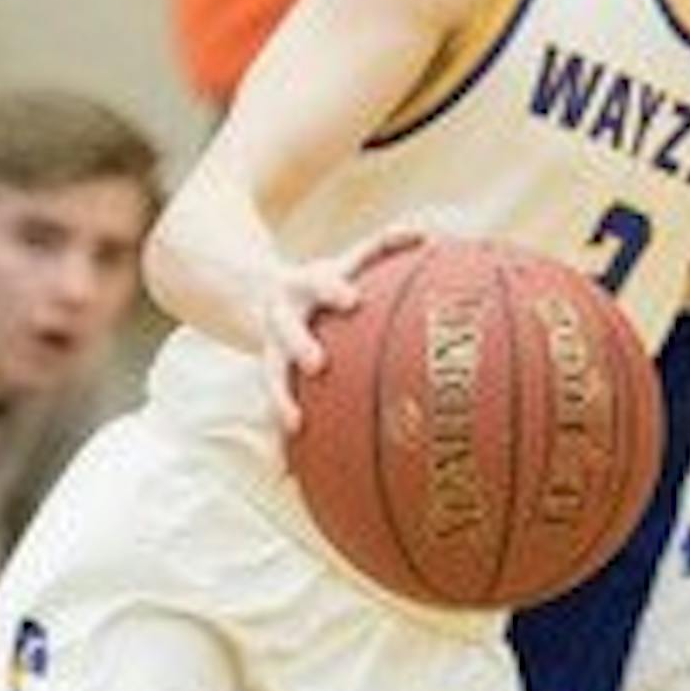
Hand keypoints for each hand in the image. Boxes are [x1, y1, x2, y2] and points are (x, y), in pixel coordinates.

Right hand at [261, 224, 425, 436]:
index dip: (333, 290)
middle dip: (299, 344)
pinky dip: (281, 428)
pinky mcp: (268, 376)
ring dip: (281, 398)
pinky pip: (274, 404)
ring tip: (295, 423)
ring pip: (271, 374)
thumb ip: (383, 245)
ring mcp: (270, 348)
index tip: (352, 300)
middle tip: (317, 364)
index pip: (320, 282)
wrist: (261, 297)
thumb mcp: (347, 260)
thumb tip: (428, 232)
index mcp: (304, 285)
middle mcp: (283, 316)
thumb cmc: (325, 283)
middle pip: (286, 329)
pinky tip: (291, 457)